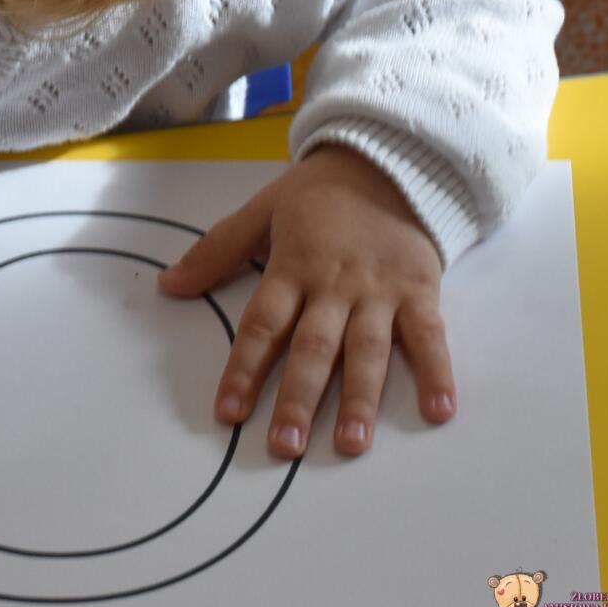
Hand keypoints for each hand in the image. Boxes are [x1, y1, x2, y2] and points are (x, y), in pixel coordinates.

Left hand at [157, 144, 455, 457]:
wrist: (386, 160)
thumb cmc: (318, 195)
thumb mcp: (261, 211)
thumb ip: (216, 251)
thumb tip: (168, 285)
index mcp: (292, 266)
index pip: (262, 324)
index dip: (243, 369)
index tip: (228, 413)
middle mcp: (334, 284)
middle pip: (313, 347)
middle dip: (298, 398)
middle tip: (285, 446)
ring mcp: (379, 290)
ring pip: (367, 350)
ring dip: (361, 398)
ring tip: (351, 443)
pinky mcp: (420, 289)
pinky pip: (429, 335)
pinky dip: (437, 372)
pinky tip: (439, 411)